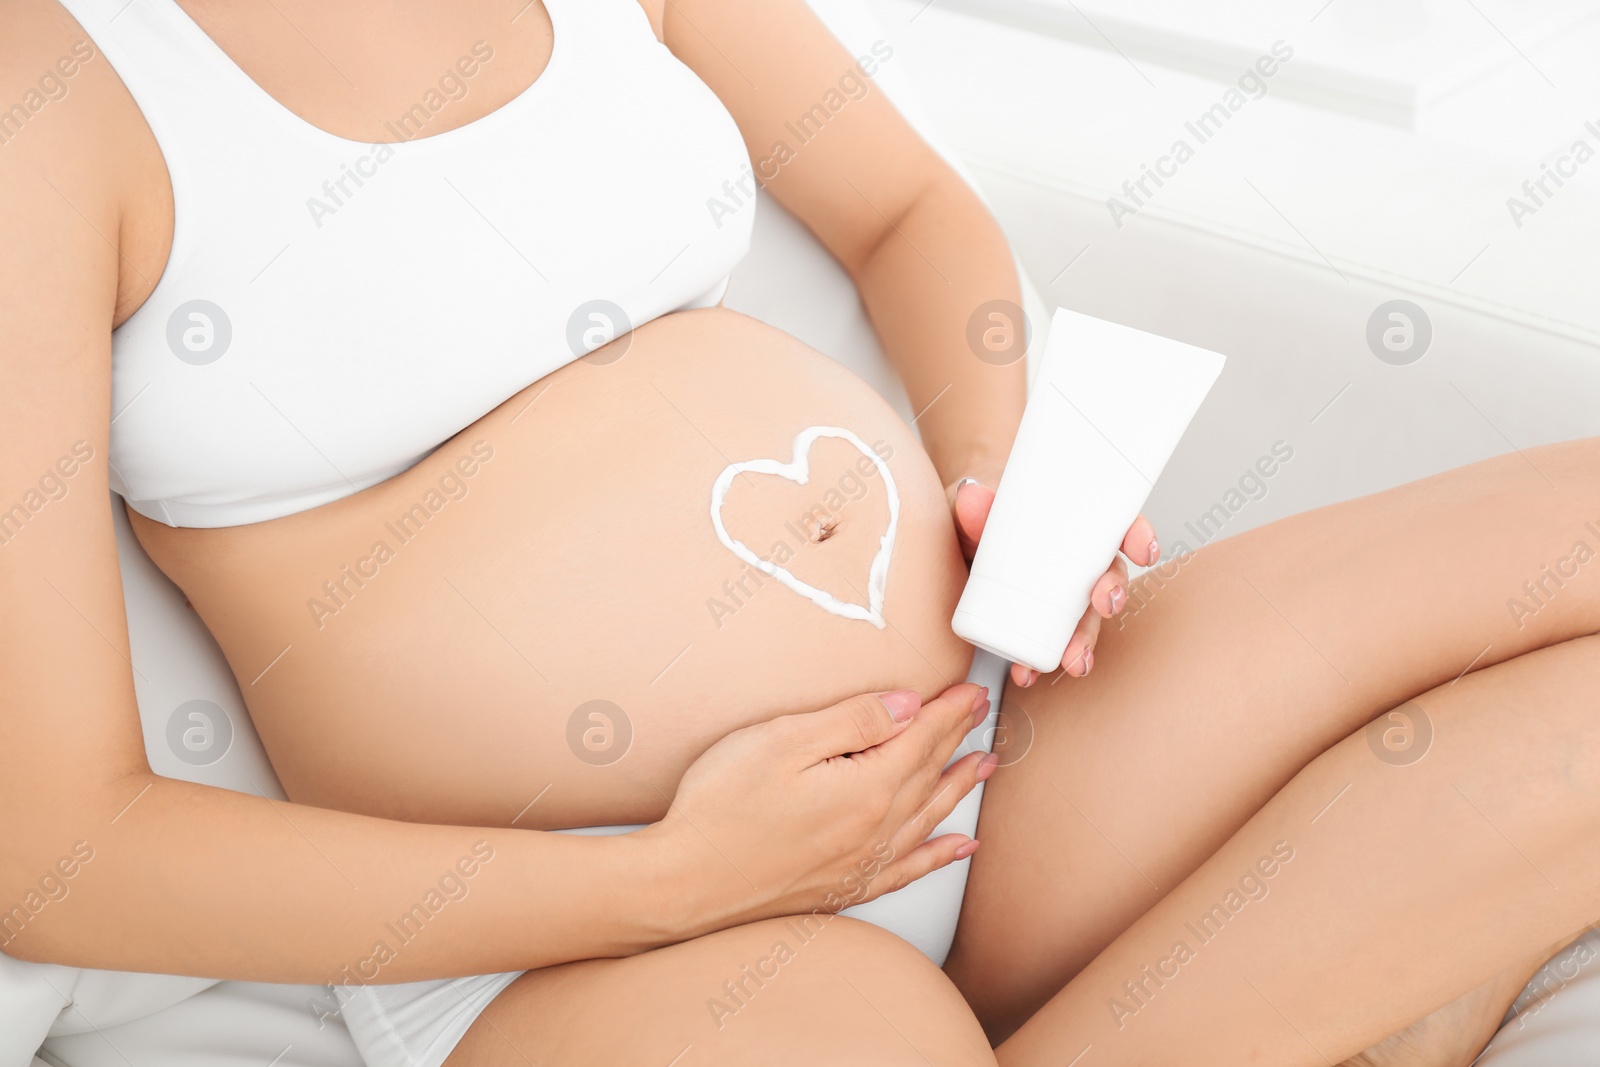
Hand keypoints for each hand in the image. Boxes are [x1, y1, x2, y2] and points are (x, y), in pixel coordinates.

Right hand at [650, 683, 994, 935]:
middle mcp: (875, 829)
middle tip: (979, 711)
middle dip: (957, 738)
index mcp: (865, 787)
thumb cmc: (720, 810)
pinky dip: (939, 855)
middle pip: (929, 773)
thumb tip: (907, 707)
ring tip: (983, 766)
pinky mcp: (843, 887)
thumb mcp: (782, 741)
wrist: (685, 884)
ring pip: (928, 817)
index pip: (920, 738)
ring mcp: (861, 863)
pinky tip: (957, 847)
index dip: (947, 710)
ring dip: (958, 788)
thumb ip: (852, 721)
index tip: (969, 690)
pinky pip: (908, 867)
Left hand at [948, 478, 1158, 687]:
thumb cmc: (979, 517)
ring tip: (1073, 659)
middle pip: (1108, 578)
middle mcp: (1075, 562)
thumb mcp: (974, 507)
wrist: (957, 540)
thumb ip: (974, 506)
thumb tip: (972, 498)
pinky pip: (1050, 641)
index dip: (1138, 536)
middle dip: (1112, 595)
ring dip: (1085, 640)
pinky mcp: (1037, 619)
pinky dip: (1041, 659)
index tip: (1144, 551)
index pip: (1118, 525)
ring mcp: (1059, 594)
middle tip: (1104, 604)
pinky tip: (1029, 672)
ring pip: (1085, 618)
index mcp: (1074, 525)